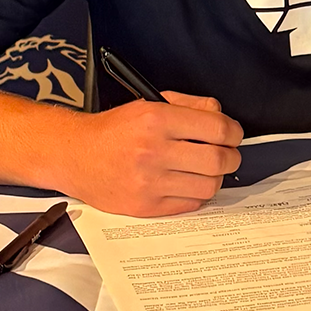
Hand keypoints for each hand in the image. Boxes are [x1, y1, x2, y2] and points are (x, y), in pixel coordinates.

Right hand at [66, 91, 241, 216]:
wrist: (76, 156)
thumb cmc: (114, 130)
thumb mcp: (149, 104)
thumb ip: (188, 106)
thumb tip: (220, 114)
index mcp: (156, 120)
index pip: (217, 129)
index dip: (234, 132)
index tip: (233, 134)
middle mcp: (153, 152)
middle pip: (218, 160)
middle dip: (231, 157)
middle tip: (227, 154)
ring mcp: (149, 182)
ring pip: (209, 186)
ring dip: (216, 177)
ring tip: (206, 170)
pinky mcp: (146, 207)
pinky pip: (191, 204)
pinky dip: (197, 194)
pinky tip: (189, 183)